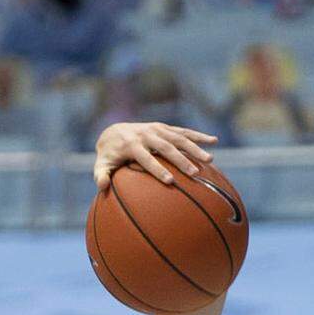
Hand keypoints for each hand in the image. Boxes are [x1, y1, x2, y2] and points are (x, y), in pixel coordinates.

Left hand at [94, 121, 217, 190]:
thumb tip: (102, 187)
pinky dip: (198, 135)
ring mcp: (157, 129)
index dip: (157, 170)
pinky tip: (213, 141)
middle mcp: (146, 133)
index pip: (146, 158)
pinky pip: (183, 131)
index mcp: (132, 144)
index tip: (170, 181)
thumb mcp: (101, 165)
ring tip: (210, 160)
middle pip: (166, 147)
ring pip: (178, 137)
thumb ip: (100, 175)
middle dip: (181, 159)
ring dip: (195, 147)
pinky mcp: (164, 127)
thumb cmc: (108, 155)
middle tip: (194, 173)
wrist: (114, 130)